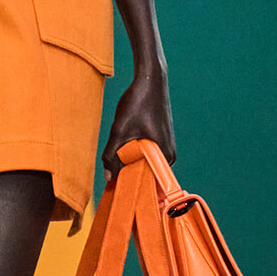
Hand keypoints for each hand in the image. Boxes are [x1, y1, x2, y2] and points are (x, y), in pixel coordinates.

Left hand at [102, 64, 174, 184]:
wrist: (150, 79)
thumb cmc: (137, 102)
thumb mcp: (119, 130)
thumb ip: (111, 155)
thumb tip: (108, 178)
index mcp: (165, 156)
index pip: (147, 183)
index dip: (131, 188)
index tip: (116, 196)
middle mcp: (168, 155)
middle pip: (144, 174)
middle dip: (127, 176)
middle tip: (109, 182)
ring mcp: (165, 148)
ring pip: (142, 163)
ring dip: (127, 164)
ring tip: (113, 167)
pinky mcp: (159, 140)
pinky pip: (143, 155)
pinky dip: (131, 155)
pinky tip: (119, 153)